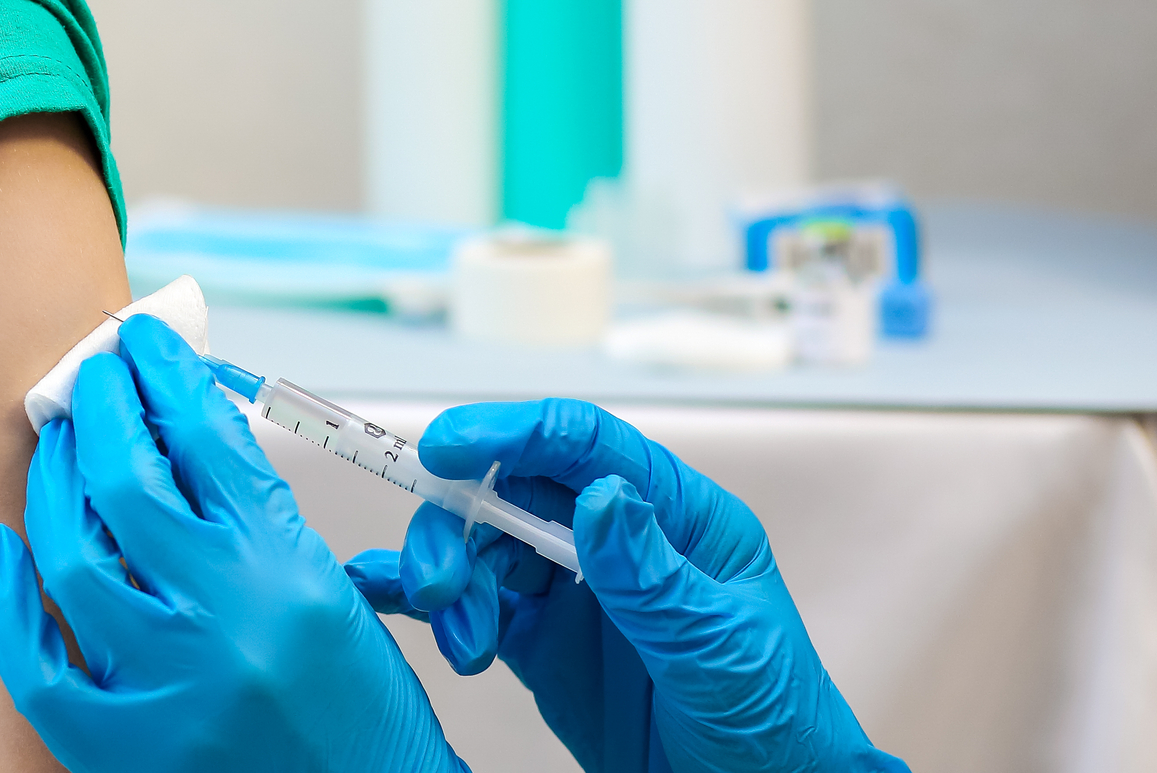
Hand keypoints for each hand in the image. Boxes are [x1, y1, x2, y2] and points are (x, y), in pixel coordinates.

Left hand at [0, 313, 467, 772]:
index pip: (209, 438)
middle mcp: (228, 622)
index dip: (167, 374)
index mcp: (290, 573)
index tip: (145, 341)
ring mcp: (169, 689)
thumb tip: (180, 436)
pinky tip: (6, 550)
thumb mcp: (333, 595)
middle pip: (130, 479)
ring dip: (56, 484)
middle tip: (94, 376)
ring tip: (61, 449)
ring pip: (73, 556)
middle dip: (103, 407)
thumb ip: (257, 519)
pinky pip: (37, 665)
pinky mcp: (125, 749)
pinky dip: (9, 601)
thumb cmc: (361, 716)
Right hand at [347, 399, 908, 772]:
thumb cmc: (771, 724)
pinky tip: (385, 598)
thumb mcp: (720, 651)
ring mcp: (573, 588)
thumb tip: (600, 495)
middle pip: (512, 490)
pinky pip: (472, 601)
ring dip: (451, 580)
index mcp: (675, 517)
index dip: (512, 432)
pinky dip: (422, 596)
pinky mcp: (540, 640)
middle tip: (440, 587)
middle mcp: (614, 539)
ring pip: (483, 544)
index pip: (585, 445)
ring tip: (462, 645)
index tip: (447, 448)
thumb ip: (656, 580)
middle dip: (460, 525)